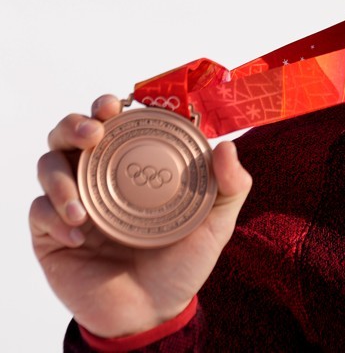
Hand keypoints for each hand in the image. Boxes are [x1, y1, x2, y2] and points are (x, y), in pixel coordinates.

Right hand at [30, 95, 251, 338]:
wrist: (152, 313)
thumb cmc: (182, 263)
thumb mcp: (215, 224)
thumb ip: (230, 186)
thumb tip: (226, 145)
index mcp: (134, 164)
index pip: (114, 122)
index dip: (109, 106)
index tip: (116, 105)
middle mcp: (100, 176)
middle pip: (70, 132)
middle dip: (76, 125)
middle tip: (94, 135)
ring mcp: (74, 202)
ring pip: (48, 164)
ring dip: (60, 177)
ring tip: (81, 208)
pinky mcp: (50, 234)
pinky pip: (38, 212)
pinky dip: (54, 217)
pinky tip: (79, 236)